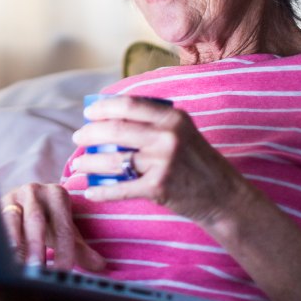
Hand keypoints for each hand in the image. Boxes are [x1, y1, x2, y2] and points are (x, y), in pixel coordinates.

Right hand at [0, 183, 106, 271]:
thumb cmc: (47, 221)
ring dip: (13, 243)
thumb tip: (100, 266)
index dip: (64, 250)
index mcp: (57, 194)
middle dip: (36, 245)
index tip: (63, 272)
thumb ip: (81, 249)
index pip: (63, 225)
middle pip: (36, 220)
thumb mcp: (64, 231)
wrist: (22, 203)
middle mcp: (34, 190)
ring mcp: (12, 196)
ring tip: (15, 264)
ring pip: (11, 220)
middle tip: (37, 269)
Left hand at [70, 96, 243, 223]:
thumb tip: (111, 116)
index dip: (104, 107)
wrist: (223, 195)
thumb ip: (154, 120)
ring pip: (115, 159)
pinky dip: (102, 192)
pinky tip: (90, 192)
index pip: (129, 105)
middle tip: (78, 138)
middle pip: (116, 130)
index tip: (89, 113)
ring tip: (78, 164)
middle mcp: (168, 136)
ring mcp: (163, 162)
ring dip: (90, 162)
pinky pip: (122, 188)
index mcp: (173, 117)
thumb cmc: (197, 160)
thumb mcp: (183, 130)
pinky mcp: (159, 188)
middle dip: (90, 134)